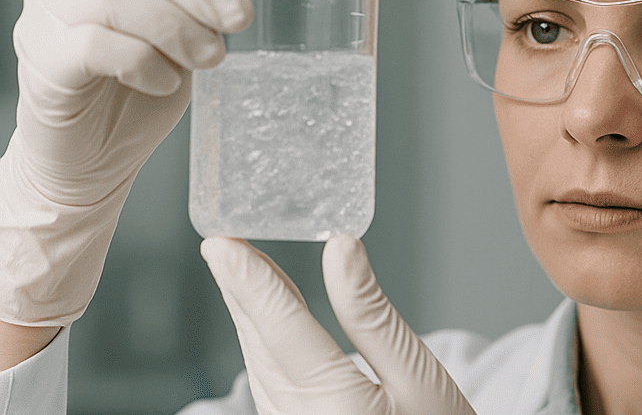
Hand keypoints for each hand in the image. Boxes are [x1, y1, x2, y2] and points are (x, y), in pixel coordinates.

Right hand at [0, 0, 267, 325]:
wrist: (92, 155)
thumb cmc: (143, 82)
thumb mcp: (187, 28)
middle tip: (241, 19)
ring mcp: (49, 8)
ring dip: (177, 28)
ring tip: (209, 59)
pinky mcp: (41, 56)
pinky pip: (94, 46)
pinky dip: (144, 64)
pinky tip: (168, 82)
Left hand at [202, 235, 477, 414]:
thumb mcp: (419, 376)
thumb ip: (372, 315)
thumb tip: (341, 250)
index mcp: (335, 404)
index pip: (283, 327)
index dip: (249, 280)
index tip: (221, 244)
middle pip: (259, 343)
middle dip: (242, 290)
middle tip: (225, 244)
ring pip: (259, 365)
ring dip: (250, 315)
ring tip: (246, 271)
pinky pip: (270, 385)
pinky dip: (265, 344)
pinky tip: (270, 322)